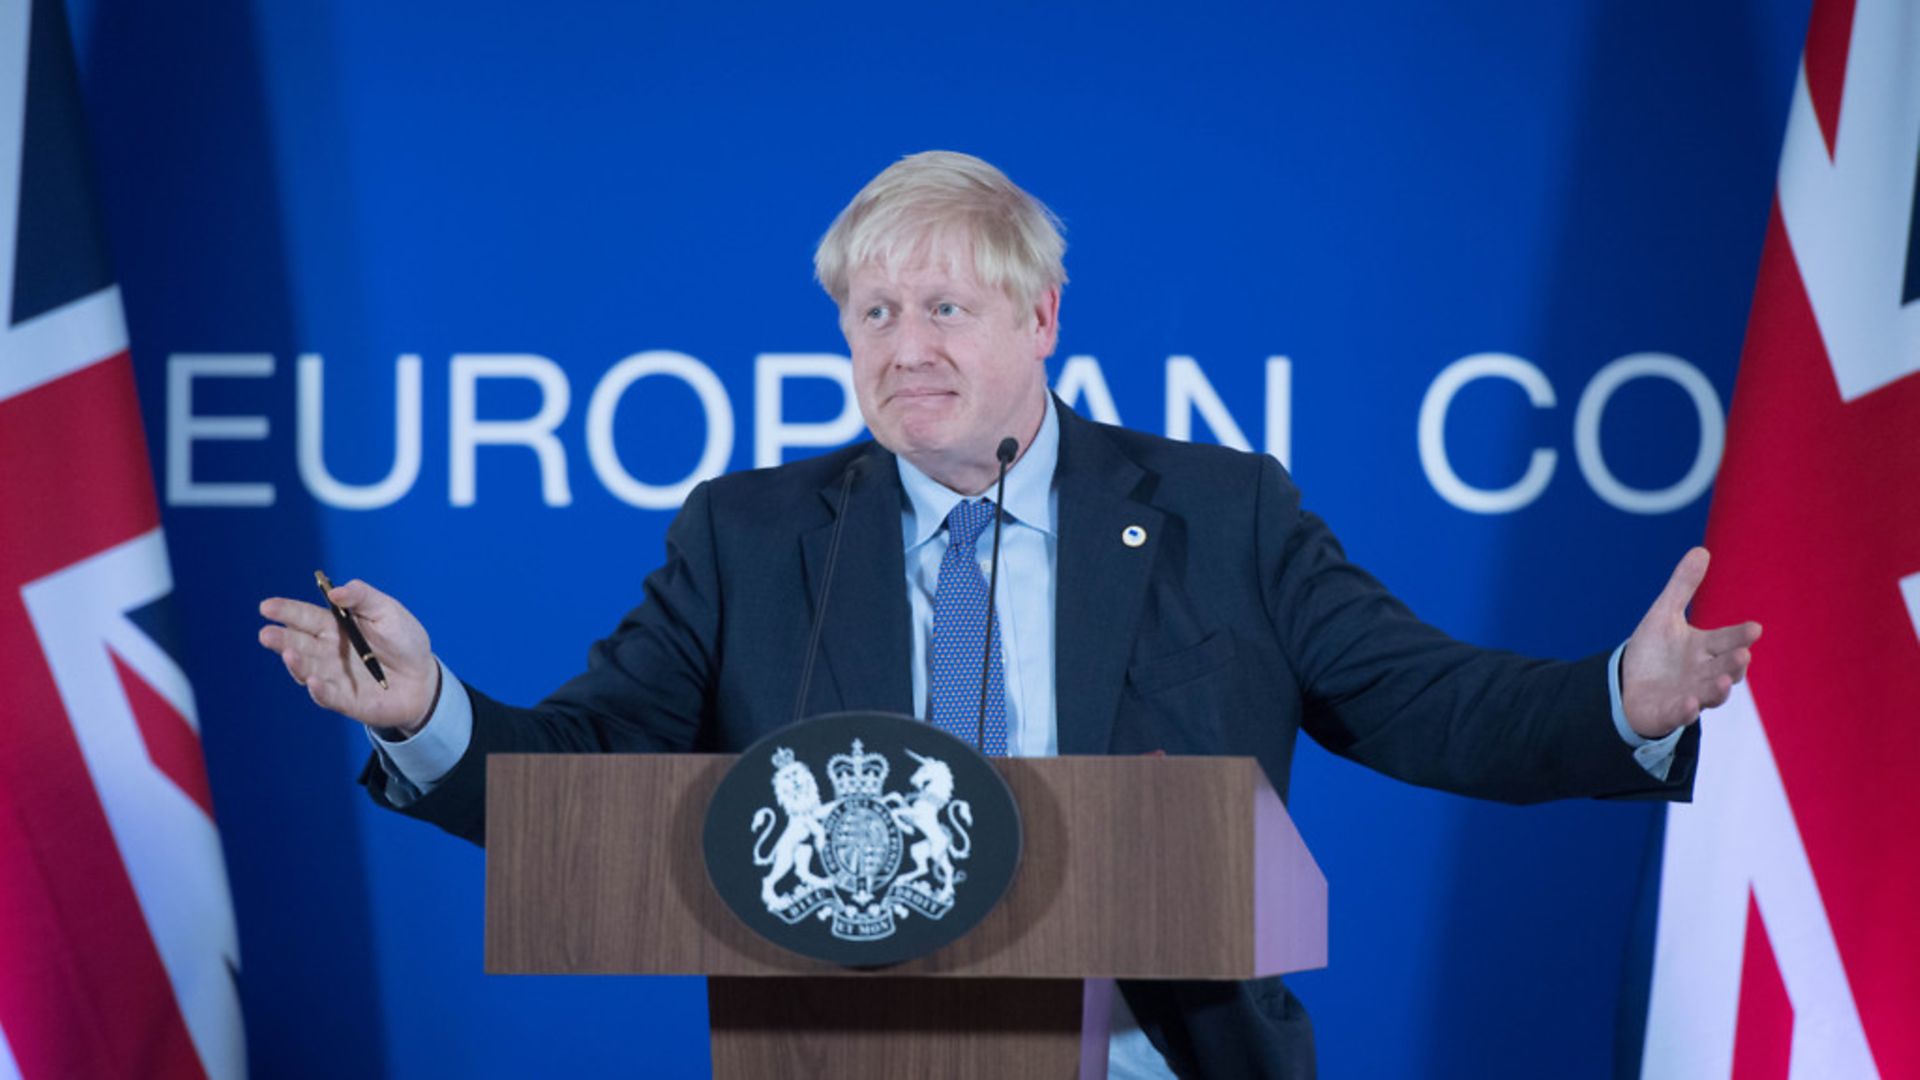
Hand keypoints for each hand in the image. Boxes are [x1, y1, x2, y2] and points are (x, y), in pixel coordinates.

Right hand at [258, 579, 438, 734]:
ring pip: (308, 670)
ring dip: (296, 663)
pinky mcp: (346, 700)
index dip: (285, 611)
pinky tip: (313, 682)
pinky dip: (320, 690)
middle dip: (281, 639)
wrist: (424, 677)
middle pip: (298, 644)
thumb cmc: (404, 639)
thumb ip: (363, 598)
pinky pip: (328, 696)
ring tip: (289, 654)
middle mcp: (327, 652)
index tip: (266, 607)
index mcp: (334, 626)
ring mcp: (333, 676)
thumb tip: (335, 592)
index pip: (304, 617)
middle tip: (266, 634)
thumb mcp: (388, 611)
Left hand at [1621, 547, 1761, 739]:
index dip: (1740, 635)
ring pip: (1709, 694)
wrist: (1629, 685)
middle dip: (1734, 663)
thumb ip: (1683, 586)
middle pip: (1724, 668)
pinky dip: (1686, 710)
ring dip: (1718, 689)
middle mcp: (1703, 673)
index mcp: (1705, 649)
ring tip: (1724, 682)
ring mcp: (1689, 695)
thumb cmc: (1655, 651)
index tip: (1754, 629)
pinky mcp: (1669, 713)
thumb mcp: (1664, 615)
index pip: (1727, 640)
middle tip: (1743, 655)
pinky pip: (1680, 714)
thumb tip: (1701, 550)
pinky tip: (1689, 704)